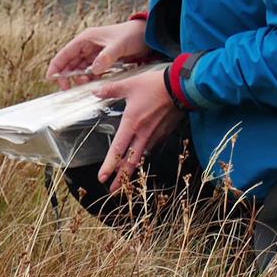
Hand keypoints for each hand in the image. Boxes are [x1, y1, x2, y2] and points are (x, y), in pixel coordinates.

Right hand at [47, 19, 150, 88]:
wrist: (147, 36)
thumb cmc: (132, 35)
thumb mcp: (119, 45)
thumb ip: (106, 57)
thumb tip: (93, 70)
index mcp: (86, 39)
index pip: (65, 53)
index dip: (56, 66)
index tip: (51, 79)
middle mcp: (88, 46)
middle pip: (70, 63)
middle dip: (67, 76)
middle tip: (67, 89)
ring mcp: (95, 54)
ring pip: (81, 69)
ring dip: (79, 78)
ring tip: (83, 86)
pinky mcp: (103, 61)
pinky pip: (92, 72)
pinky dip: (90, 79)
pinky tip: (92, 84)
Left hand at [93, 72, 184, 188]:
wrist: (181, 87)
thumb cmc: (155, 85)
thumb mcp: (130, 85)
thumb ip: (111, 90)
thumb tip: (95, 92)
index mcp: (131, 124)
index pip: (118, 149)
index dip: (109, 165)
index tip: (102, 178)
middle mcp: (143, 134)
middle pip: (131, 161)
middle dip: (121, 178)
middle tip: (114, 191)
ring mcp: (155, 135)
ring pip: (142, 156)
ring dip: (133, 168)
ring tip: (126, 178)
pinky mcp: (165, 132)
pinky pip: (152, 146)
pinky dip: (145, 154)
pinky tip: (141, 155)